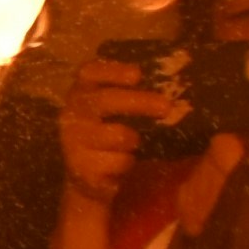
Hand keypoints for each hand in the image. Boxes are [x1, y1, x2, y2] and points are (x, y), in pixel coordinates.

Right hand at [53, 50, 174, 203]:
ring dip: (132, 139)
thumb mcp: (113, 110)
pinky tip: (123, 163)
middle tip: (166, 107)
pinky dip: (127, 162)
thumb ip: (132, 95)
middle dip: (139, 102)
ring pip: (117, 134)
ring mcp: (75, 142)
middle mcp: (73, 113)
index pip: (90, 72)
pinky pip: (118, 161)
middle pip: (105, 100)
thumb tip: (175, 86)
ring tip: (133, 143)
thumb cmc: (107, 132)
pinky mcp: (83, 169)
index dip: (113, 71)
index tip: (138, 75)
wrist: (86, 177)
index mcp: (81, 92)